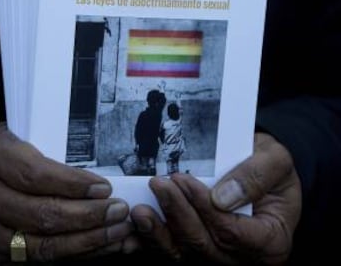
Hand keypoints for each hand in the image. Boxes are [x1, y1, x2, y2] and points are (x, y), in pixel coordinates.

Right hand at [0, 123, 135, 264]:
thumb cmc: (4, 153)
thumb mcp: (23, 140)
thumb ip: (54, 160)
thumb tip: (99, 187)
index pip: (36, 176)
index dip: (74, 185)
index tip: (104, 188)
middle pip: (41, 214)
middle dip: (88, 216)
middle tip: (118, 211)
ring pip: (42, 245)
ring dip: (87, 241)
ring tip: (117, 232)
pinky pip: (38, 261)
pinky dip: (74, 255)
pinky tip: (99, 246)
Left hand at [131, 133, 301, 264]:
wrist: (257, 168)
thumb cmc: (269, 166)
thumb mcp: (275, 160)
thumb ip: (255, 177)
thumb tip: (221, 199)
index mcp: (270, 240)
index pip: (233, 232)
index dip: (206, 208)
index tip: (184, 181)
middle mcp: (243, 254)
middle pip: (205, 242)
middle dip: (178, 213)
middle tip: (160, 184)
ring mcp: (219, 253)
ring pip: (185, 249)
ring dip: (160, 230)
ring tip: (142, 208)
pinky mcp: (198, 247)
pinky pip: (173, 247)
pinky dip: (154, 237)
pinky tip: (140, 221)